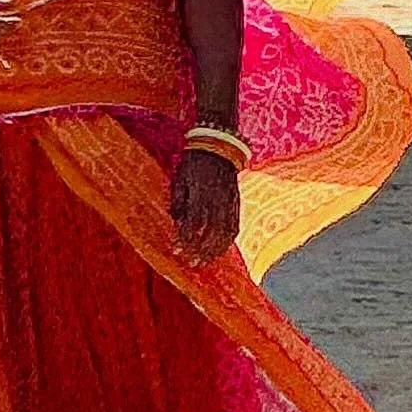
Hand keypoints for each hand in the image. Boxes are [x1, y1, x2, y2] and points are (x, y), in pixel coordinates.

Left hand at [171, 149, 240, 263]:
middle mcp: (217, 201)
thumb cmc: (194, 163)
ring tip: (205, 261)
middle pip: (210, 234)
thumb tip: (175, 223)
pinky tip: (220, 249)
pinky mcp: (236, 203)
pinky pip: (234, 227)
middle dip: (200, 251)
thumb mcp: (180, 179)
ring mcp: (229, 203)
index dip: (184, 240)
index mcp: (200, 195)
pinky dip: (227, 242)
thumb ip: (178, 202)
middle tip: (191, 263)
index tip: (175, 251)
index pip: (193, 225)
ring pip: (225, 234)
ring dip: (214, 251)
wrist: (218, 147)